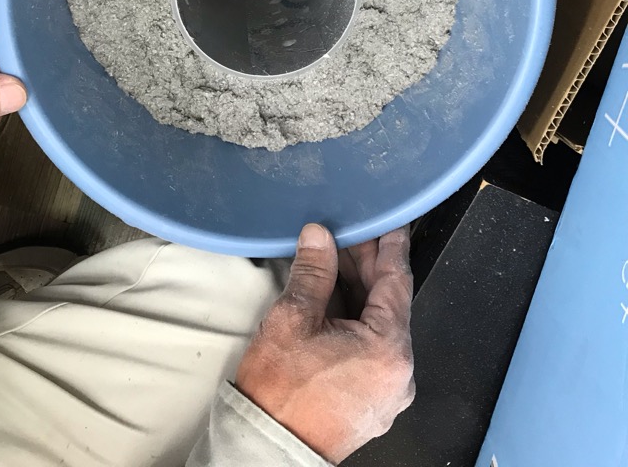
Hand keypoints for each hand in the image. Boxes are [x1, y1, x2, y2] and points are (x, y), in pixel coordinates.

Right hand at [236, 224, 414, 463]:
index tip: (391, 223)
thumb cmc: (281, 395)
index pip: (397, 280)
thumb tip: (319, 238)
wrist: (268, 449)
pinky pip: (370, 350)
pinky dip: (354, 322)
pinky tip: (330, 302)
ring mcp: (386, 391)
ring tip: (331, 263)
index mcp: (390, 349)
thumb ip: (313, 271)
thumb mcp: (294, 318)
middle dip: (365, 267)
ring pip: (378, 327)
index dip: (391, 245)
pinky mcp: (371, 401)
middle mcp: (399, 373)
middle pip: (388, 303)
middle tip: (346, 235)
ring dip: (357, 294)